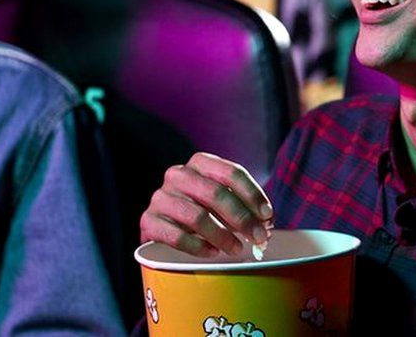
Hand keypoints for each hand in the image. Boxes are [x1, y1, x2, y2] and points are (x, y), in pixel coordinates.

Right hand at [140, 152, 273, 256]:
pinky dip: (198, 247)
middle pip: (215, 193)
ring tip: (236, 248)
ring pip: (197, 216)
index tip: (267, 215)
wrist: (164, 225)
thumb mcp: (221, 201)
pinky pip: (176, 236)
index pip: (231, 172)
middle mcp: (178, 175)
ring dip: (222, 235)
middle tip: (258, 238)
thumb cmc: (202, 210)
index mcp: (200, 163)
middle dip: (241, 218)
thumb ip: (242, 206)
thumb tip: (265, 224)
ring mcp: (161, 197)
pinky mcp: (149, 221)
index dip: (252, 194)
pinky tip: (212, 253)